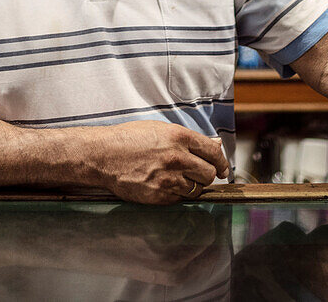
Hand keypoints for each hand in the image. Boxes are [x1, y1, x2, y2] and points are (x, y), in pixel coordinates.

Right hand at [91, 120, 229, 204]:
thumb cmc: (130, 139)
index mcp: (179, 137)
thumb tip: (213, 145)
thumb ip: (187, 139)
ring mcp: (169, 178)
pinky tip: (166, 185)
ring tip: (180, 179)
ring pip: (197, 189)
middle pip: (209, 173)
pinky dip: (178, 194)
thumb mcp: (160, 129)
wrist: (105, 155)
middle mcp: (177, 157)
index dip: (221, 161)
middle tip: (200, 174)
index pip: (213, 152)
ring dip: (193, 186)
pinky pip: (180, 199)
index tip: (222, 168)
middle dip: (207, 174)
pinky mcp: (160, 195)